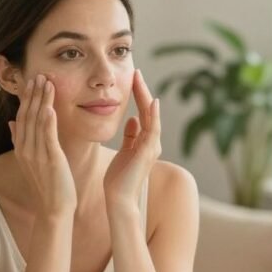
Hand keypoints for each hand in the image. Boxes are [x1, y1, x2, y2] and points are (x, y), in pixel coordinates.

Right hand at [9, 75, 76, 216]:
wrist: (53, 209)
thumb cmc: (47, 185)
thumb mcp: (31, 161)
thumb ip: (20, 140)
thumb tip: (12, 122)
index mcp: (21, 148)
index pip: (22, 117)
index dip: (27, 98)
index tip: (31, 81)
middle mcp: (26, 149)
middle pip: (28, 116)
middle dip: (33, 94)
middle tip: (39, 75)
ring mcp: (36, 155)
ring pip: (38, 122)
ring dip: (42, 101)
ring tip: (46, 83)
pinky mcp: (50, 160)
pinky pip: (48, 138)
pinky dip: (48, 122)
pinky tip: (50, 108)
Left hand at [103, 69, 160, 210]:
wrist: (119, 199)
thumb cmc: (118, 180)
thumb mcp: (123, 152)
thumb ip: (130, 136)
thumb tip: (132, 119)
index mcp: (145, 142)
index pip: (143, 113)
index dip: (138, 96)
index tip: (132, 79)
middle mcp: (152, 143)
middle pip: (148, 111)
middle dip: (142, 91)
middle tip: (136, 72)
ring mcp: (152, 147)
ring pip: (151, 116)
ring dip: (145, 97)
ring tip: (139, 80)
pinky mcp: (148, 152)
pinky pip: (152, 129)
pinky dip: (153, 115)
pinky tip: (151, 102)